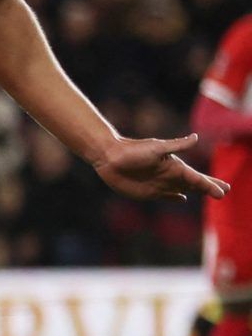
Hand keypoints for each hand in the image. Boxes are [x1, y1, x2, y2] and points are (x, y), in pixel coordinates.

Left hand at [92, 134, 226, 200]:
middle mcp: (170, 176)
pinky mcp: (148, 192)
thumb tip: (196, 137)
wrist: (109, 156)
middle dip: (209, 187)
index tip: (224, 191)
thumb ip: (177, 145)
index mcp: (174, 167)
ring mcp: (160, 185)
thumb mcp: (157, 148)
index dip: (211, 185)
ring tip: (211, 194)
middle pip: (195, 185)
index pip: (197, 178)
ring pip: (184, 189)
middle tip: (225, 192)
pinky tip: (182, 198)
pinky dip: (175, 197)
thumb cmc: (133, 150)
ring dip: (197, 192)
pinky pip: (167, 196)